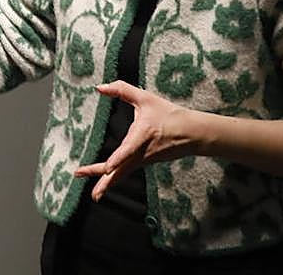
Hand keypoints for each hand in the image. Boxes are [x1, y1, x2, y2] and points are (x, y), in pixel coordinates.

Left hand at [73, 80, 197, 200]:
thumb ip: (122, 90)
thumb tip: (99, 87)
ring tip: (95, 195)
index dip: (118, 158)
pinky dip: (116, 178)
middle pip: (121, 170)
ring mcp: (144, 160)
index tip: (108, 168)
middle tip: (88, 188)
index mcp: (141, 136)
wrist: (193, 133)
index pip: (128, 150)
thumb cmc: (169, 114)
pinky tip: (107, 179)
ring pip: (123, 173)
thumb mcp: (145, 98)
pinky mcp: (146, 161)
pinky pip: (128, 170)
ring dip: (108, 183)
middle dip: (104, 181)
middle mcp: (142, 153)